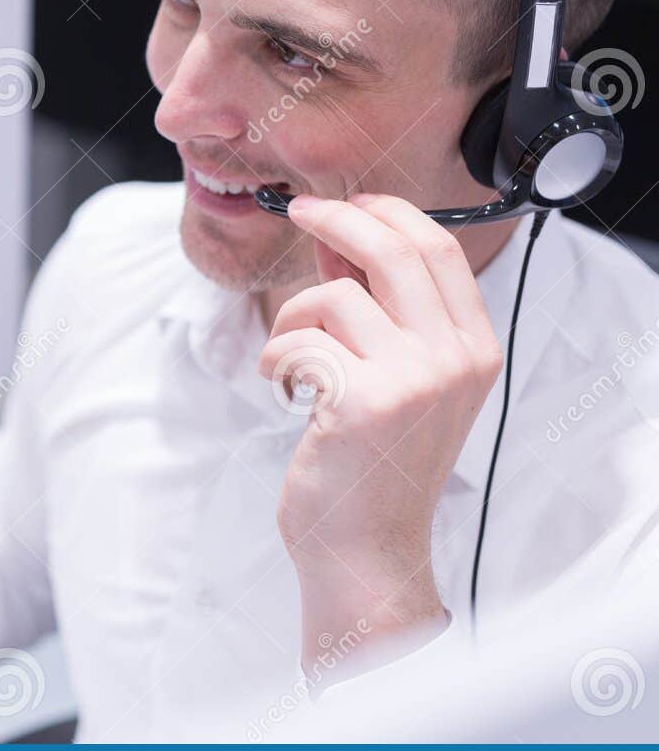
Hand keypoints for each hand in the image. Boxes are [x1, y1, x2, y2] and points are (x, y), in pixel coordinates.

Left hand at [258, 193, 503, 674]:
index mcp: (474, 348)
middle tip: (296, 212)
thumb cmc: (369, 461)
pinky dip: (276, 360)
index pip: (440, 248)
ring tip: (289, 364)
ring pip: (334, 295)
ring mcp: (415, 379)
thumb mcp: (393, 376)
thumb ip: (375, 307)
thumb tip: (338, 238)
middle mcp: (456, 359)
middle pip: (394, 250)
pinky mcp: (364, 400)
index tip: (344, 201)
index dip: (386, 212)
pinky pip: (300, 340)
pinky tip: (284, 392)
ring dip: (291, 318)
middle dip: (336, 219)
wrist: (365, 548)